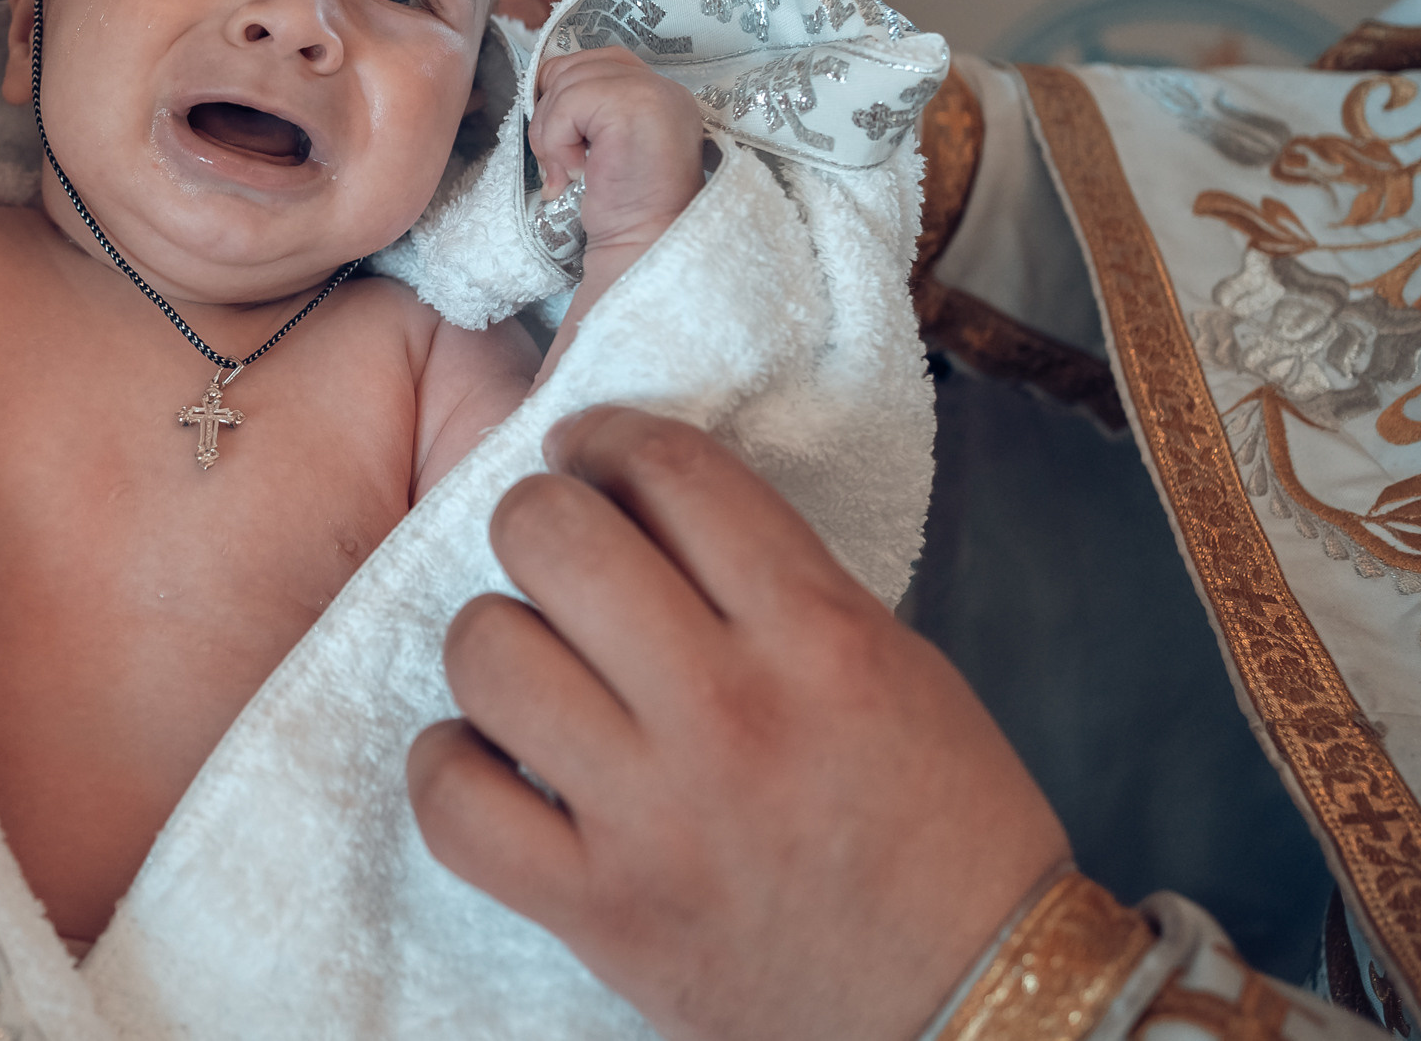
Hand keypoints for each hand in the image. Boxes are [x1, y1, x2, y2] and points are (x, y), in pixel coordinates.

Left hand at [408, 409, 1069, 1040]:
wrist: (971, 1013)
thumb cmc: (942, 831)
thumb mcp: (895, 663)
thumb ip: (776, 578)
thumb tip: (649, 503)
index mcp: (820, 636)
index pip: (673, 470)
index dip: (607, 437)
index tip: (588, 450)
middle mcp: (728, 710)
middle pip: (553, 535)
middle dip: (537, 519)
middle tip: (552, 551)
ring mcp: (653, 813)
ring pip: (486, 650)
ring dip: (491, 640)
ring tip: (527, 664)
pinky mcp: (597, 908)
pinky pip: (452, 798)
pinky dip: (448, 767)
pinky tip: (487, 761)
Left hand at [528, 45, 704, 285]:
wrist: (642, 245)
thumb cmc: (622, 207)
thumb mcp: (603, 145)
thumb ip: (589, 109)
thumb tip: (540, 84)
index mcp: (659, 92)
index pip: (596, 62)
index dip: (564, 91)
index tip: (562, 139)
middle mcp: (663, 86)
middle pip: (575, 65)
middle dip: (551, 112)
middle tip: (560, 161)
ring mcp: (652, 92)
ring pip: (566, 82)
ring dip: (552, 131)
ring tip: (569, 170)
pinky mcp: (634, 106)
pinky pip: (568, 103)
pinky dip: (557, 140)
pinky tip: (576, 171)